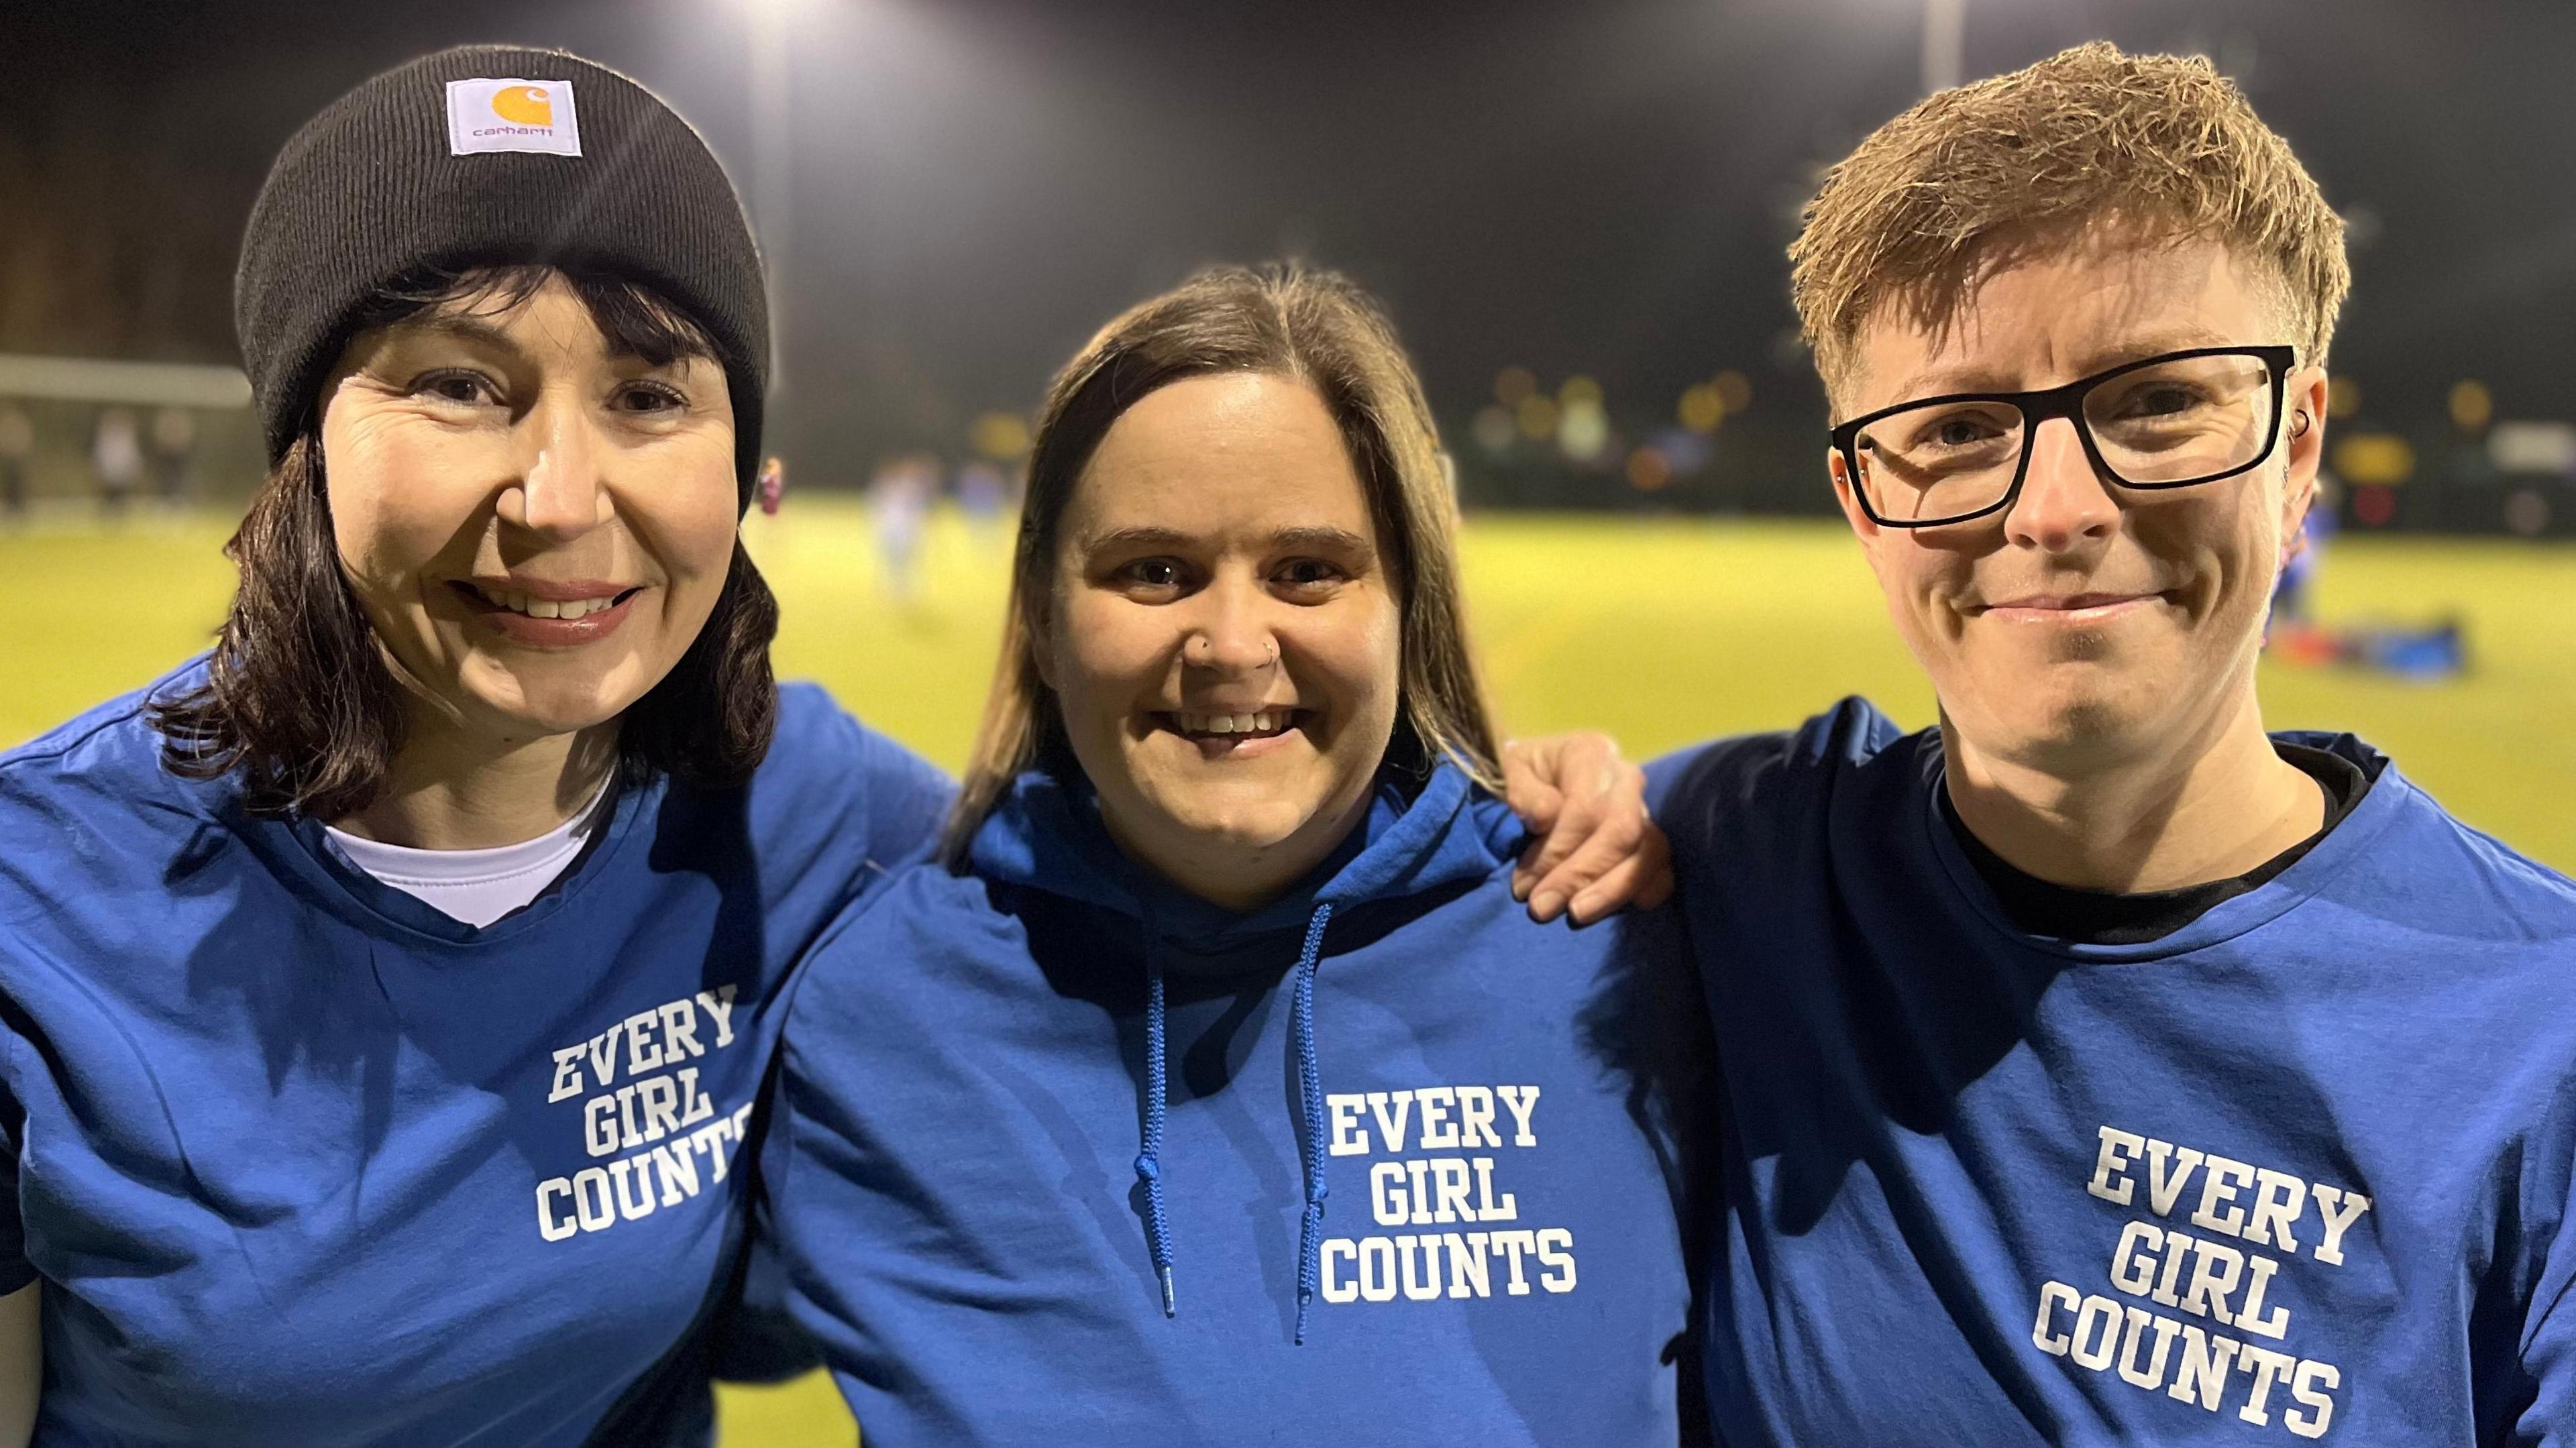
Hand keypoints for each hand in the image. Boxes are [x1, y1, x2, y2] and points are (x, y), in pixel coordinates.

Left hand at [1500, 733, 1672, 925]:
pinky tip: (1618, 911)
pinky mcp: (1651, 842)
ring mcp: (1644, 811)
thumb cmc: (1523, 777)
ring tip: (1576, 915)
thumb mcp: (1509, 772)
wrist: (1537, 779)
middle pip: (1622, 830)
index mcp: (1590, 754)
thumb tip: (1547, 817)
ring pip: (1649, 852)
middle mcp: (1626, 780)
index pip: (1586, 808)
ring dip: (1612, 890)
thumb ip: (1522, 792)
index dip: (1558, 850)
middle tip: (1542, 908)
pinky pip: (1665, 870)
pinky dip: (1646, 892)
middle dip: (1581, 875)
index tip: (1524, 885)